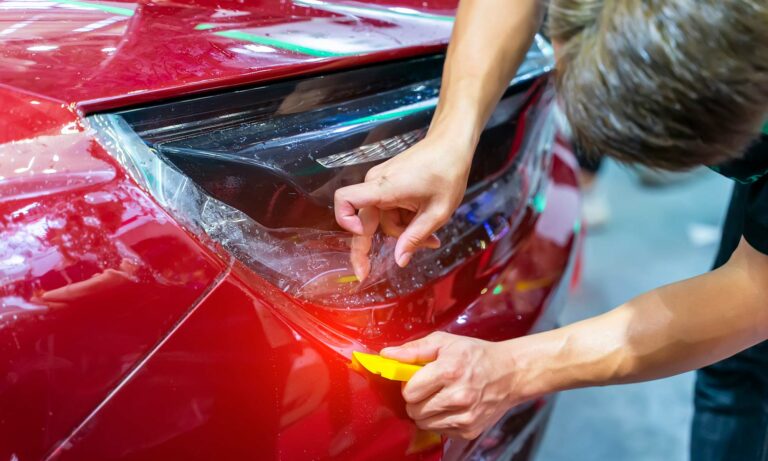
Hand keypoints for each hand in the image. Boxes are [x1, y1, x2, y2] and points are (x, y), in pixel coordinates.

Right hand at [333, 135, 473, 280]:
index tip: (361, 236)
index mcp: (383, 188)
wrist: (451, 144)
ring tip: (432, 235)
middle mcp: (376, 184)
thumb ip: (415, 237)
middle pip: (366, 221)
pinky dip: (406, 220)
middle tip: (372, 272)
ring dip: (404, 230)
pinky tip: (426, 223)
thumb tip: (399, 261)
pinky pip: (389, 209)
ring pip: (383, 218)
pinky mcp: (388, 184)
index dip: (345, 221)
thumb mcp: (437, 212)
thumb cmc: (447, 173)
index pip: (345, 200)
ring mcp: (381, 183)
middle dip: (382, 242)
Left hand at [381, 332, 520, 439]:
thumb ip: (414, 349)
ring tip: (439, 397)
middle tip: (428, 388)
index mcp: (450, 371)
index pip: (410, 391)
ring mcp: (465, 417)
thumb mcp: (445, 342)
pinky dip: (440, 420)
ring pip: (424, 423)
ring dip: (426, 412)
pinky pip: (439, 431)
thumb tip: (386, 354)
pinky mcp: (469, 430)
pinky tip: (451, 406)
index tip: (417, 378)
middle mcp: (458, 396)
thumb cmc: (476, 355)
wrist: (510, 373)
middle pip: (414, 410)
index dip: (409, 385)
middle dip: (416, 399)